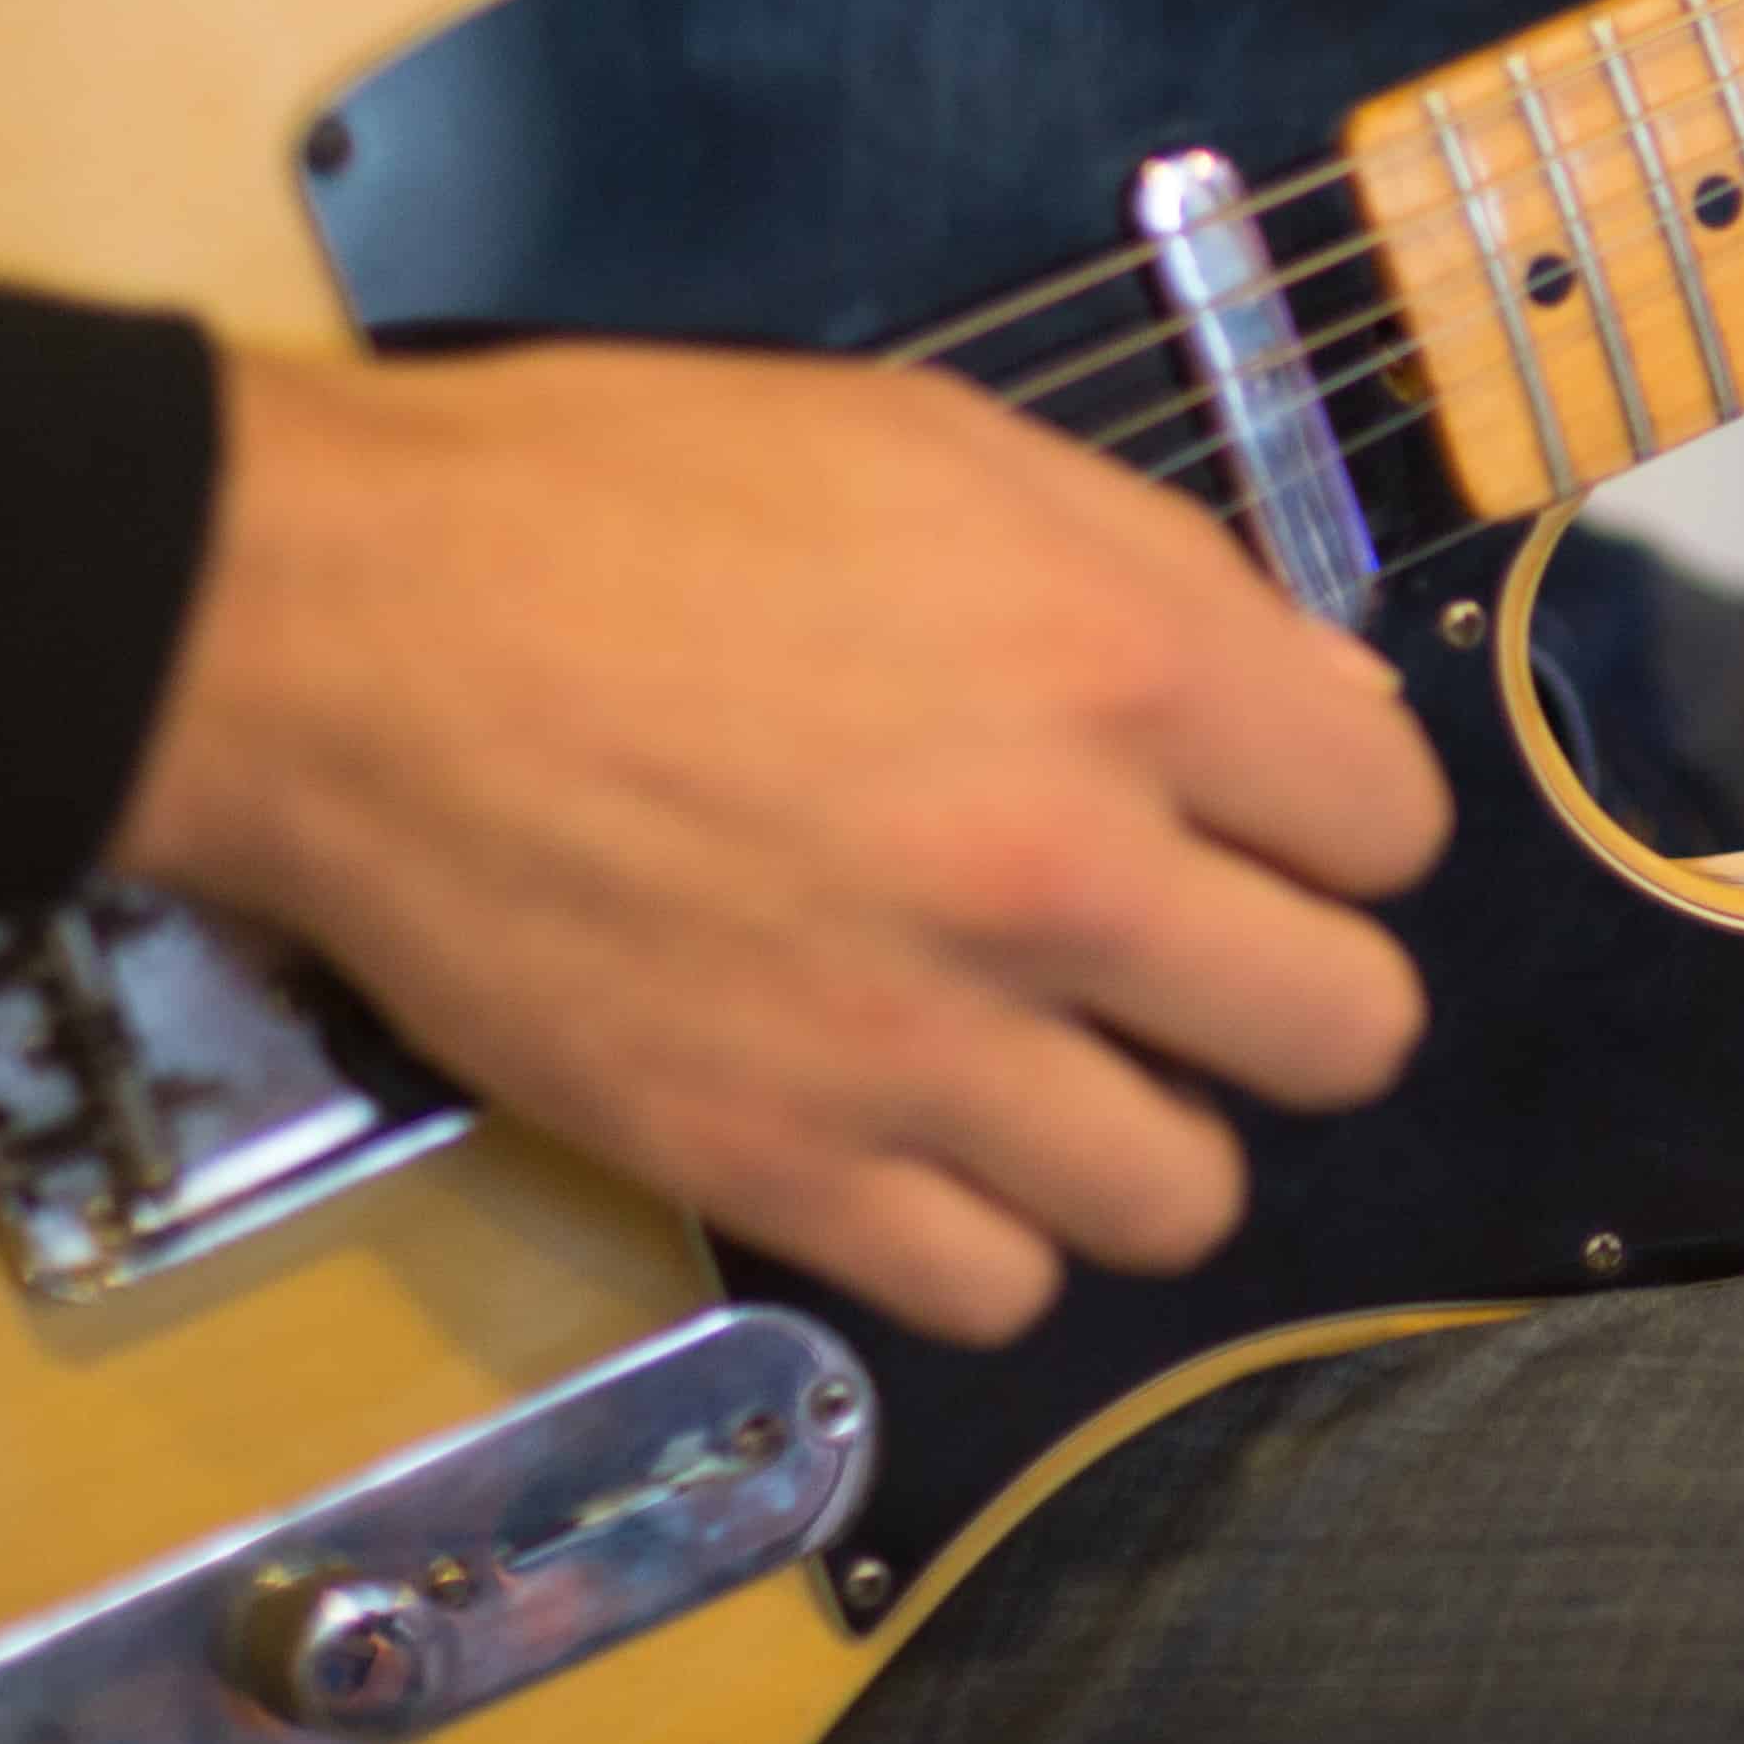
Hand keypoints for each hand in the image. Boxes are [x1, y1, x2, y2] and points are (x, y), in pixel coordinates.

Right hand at [110, 341, 1448, 1343]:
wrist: (346, 631)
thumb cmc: (638, 499)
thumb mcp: (950, 452)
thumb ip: (1170, 583)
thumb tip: (1329, 713)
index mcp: (1128, 668)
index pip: (1396, 828)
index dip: (1336, 821)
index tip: (1256, 814)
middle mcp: (1063, 876)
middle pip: (1349, 1035)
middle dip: (1288, 990)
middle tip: (1184, 950)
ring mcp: (920, 1044)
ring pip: (1189, 1200)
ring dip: (1144, 1132)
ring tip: (1052, 1056)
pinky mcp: (772, 1166)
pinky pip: (998, 1290)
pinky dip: (982, 1232)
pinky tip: (926, 1136)